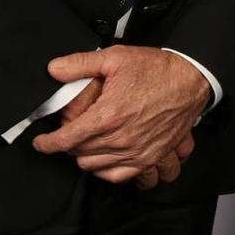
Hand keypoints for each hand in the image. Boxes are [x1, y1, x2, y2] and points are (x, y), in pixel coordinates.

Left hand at [30, 46, 211, 184]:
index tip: (41, 143)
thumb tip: (53, 69)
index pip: (66, 140)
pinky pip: (121, 176)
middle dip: (69, 145)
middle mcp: (121, 138)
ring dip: (87, 157)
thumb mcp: (116, 58)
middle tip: (71, 133)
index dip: (48, 144)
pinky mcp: (152, 157)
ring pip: (96, 167)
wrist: (193, 79)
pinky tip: (106, 159)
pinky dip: (109, 171)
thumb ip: (80, 63)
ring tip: (87, 144)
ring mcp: (137, 151)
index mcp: (108, 115)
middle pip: (79, 155)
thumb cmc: (157, 69)